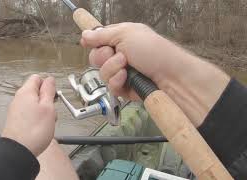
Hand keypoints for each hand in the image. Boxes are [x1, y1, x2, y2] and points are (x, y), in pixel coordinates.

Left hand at [2, 75, 55, 155]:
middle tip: (51, 111)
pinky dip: (37, 119)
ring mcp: (16, 110)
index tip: (54, 96)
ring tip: (46, 122)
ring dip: (43, 111)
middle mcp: (19, 99)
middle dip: (47, 100)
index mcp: (26, 92)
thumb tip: (50, 79)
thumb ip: (49, 91)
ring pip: (34, 104)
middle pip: (36, 92)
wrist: (18, 151)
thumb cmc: (33, 131)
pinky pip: (30, 114)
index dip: (48, 85)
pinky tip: (40, 129)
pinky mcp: (16, 121)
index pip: (37, 78)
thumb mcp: (48, 107)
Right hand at [81, 23, 229, 126]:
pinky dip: (117, 81)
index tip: (87, 43)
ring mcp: (122, 73)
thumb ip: (102, 35)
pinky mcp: (124, 89)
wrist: (170, 77)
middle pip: (96, 57)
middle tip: (118, 54)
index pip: (99, 40)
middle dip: (103, 56)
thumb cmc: (153, 50)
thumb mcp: (126, 34)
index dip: (92, 41)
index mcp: (121, 38)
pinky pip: (110, 87)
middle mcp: (120, 55)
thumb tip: (84, 34)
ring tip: (126, 66)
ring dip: (112, 69)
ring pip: (102, 73)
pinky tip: (126, 78)